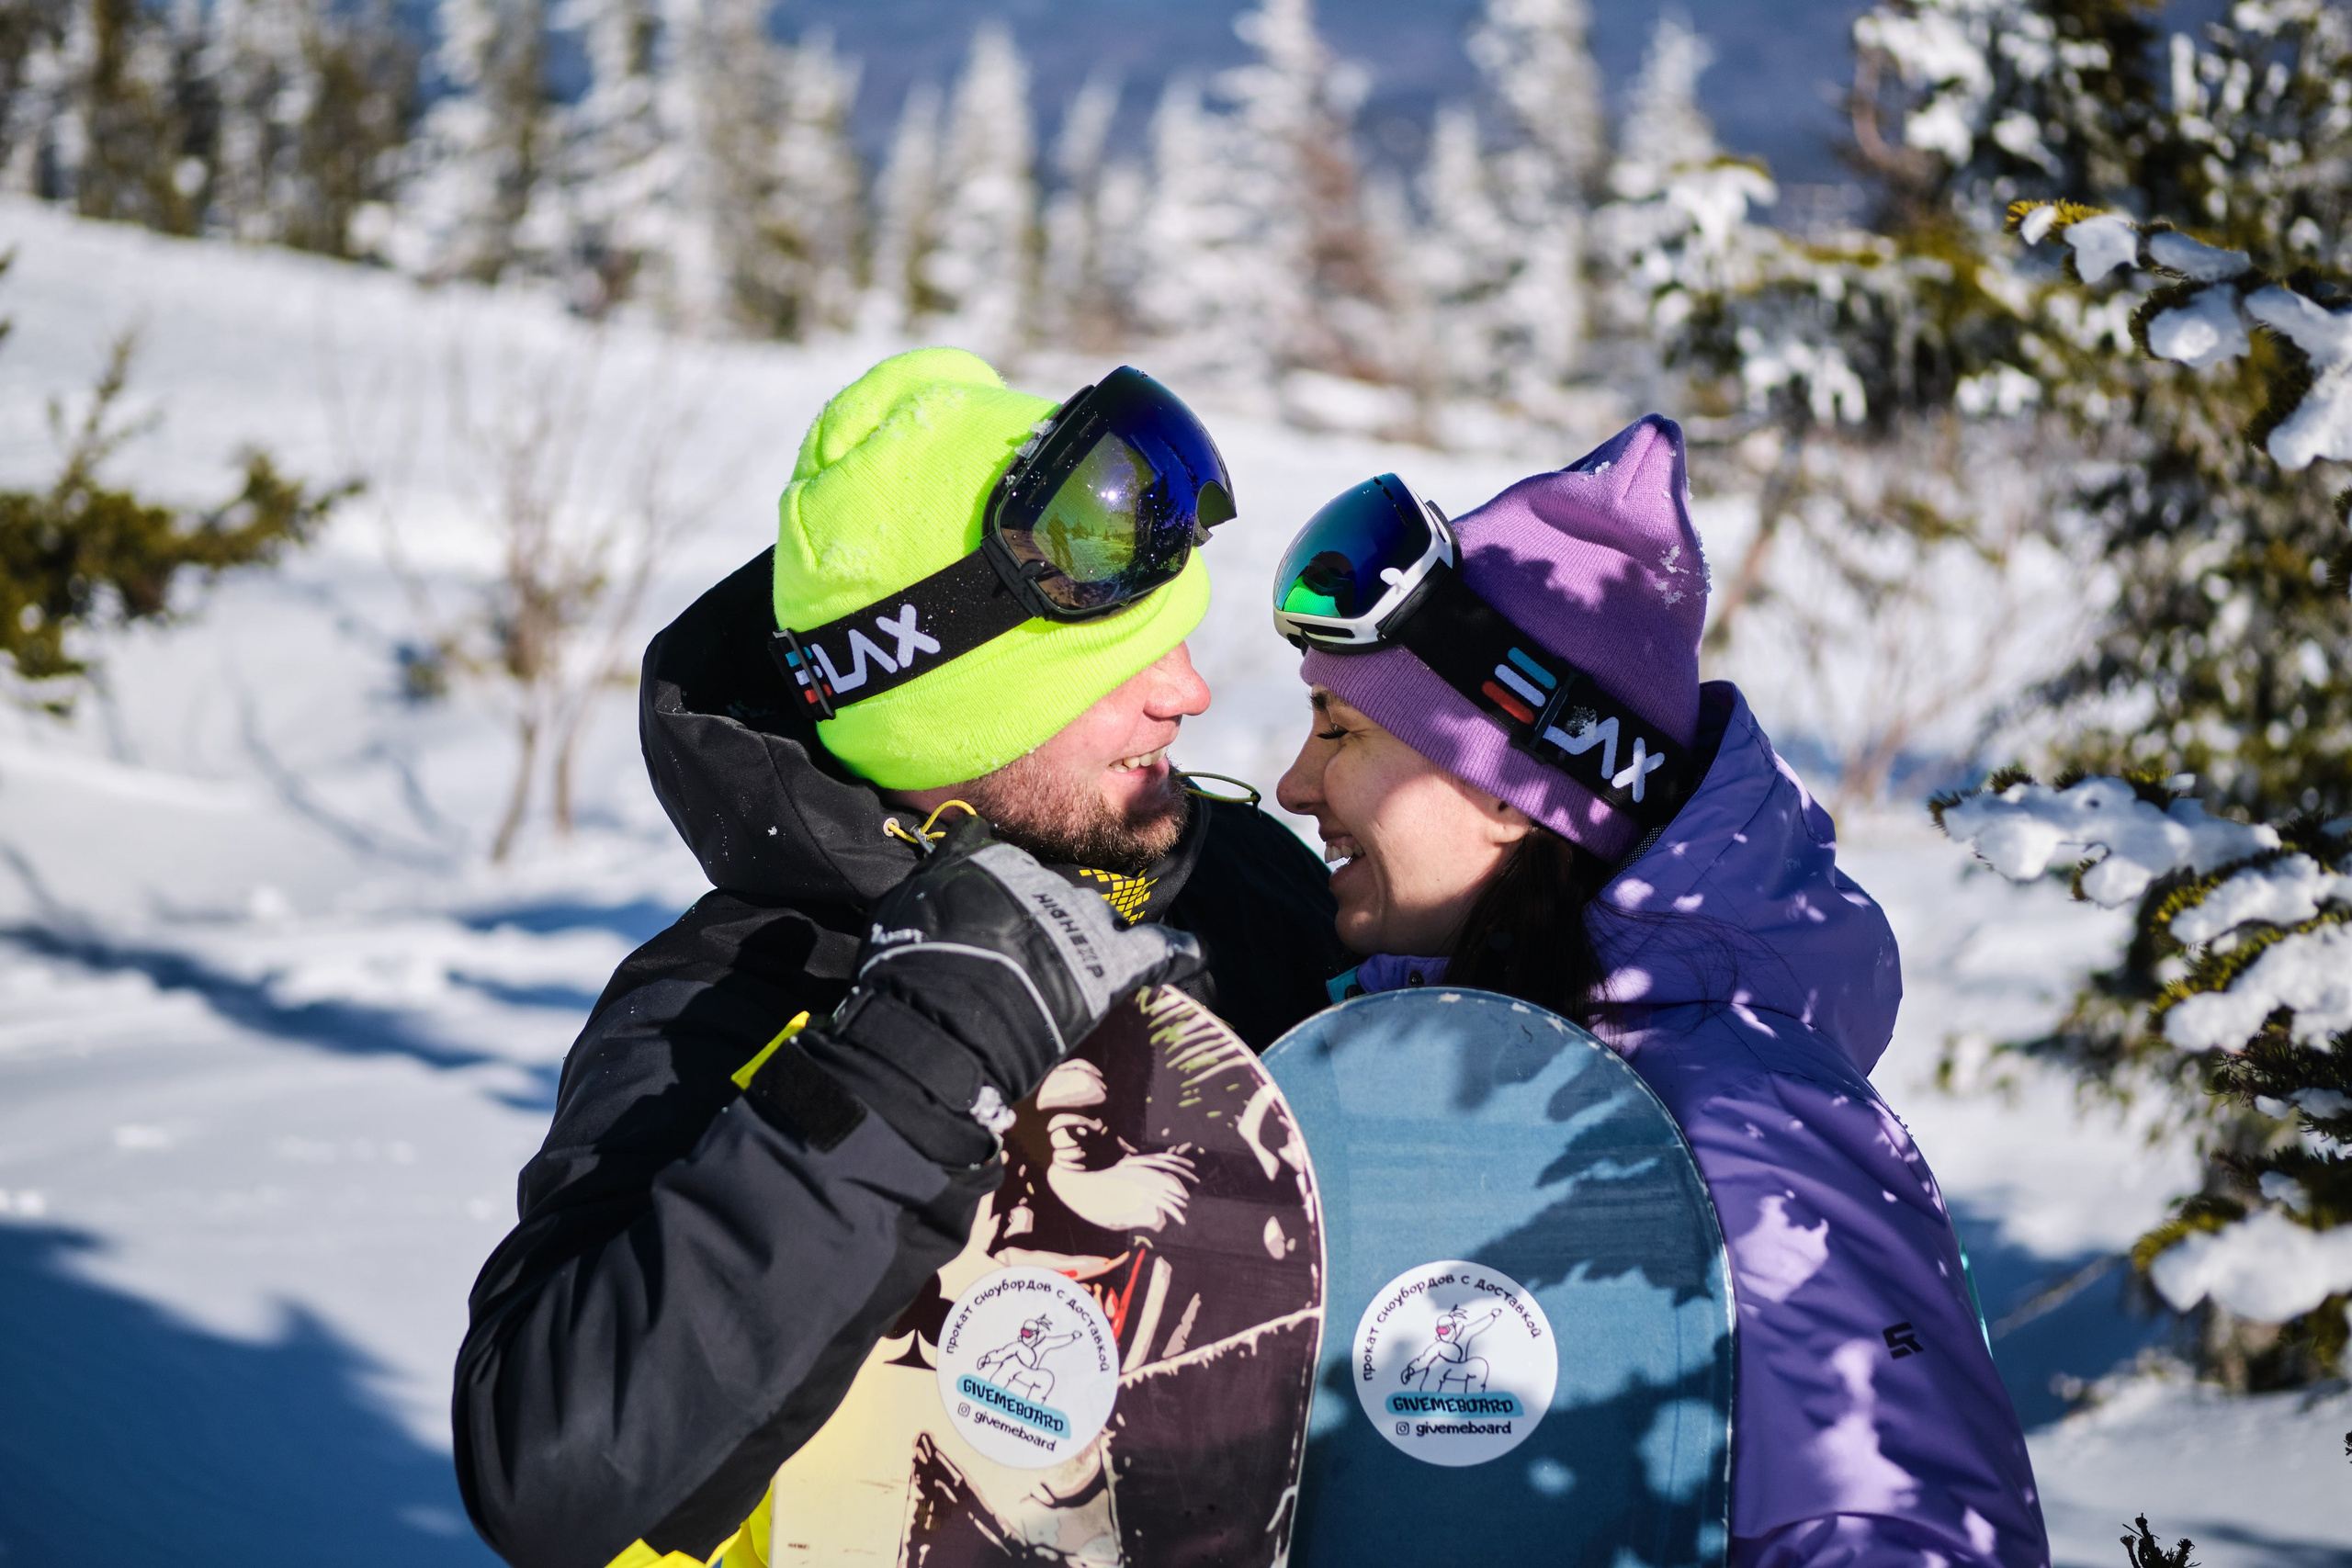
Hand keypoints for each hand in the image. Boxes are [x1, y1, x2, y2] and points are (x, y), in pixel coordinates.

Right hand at [787, 817, 1202, 1161]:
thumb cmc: (912, 964)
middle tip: (1025, 949)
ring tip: (1087, 953)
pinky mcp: (1109, 969)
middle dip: (1048, 913)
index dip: (1001, 891)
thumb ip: (947, 862)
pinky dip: (1175, 951)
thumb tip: (963, 829)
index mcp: (1000, 862)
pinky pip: (1156, 952)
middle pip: (1059, 890)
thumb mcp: (911, 899)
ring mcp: (1084, 925)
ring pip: (1099, 917)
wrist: (945, 1026)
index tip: (988, 912)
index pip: (1010, 862)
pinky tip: (1192, 950)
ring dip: (1094, 933)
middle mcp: (1049, 884)